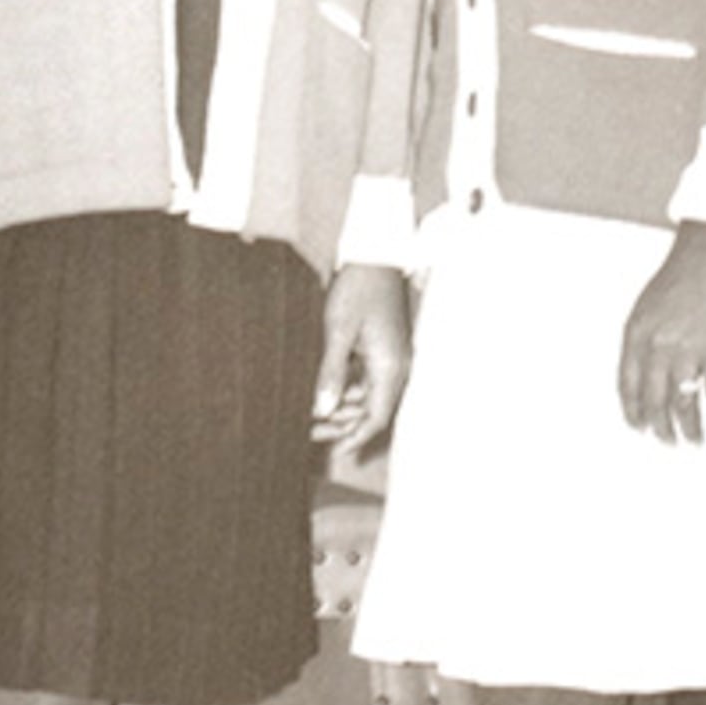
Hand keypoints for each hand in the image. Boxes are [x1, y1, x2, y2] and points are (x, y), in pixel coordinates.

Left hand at [313, 260, 412, 452]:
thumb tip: (322, 411)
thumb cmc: (358, 288)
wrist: (374, 254)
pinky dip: (347, 389)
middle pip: (372, 410)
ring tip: (310, 413)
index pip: (377, 417)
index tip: (333, 450)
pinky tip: (324, 390)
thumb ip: (331, 373)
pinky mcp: (382, 348)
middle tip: (308, 430)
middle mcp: (396, 367)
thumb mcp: (338, 331)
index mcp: (391, 367)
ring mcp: (391, 358)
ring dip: (342, 407)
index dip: (355, 438)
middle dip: (343, 425)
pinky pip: (366, 379)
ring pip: (368, 396)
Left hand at [618, 223, 705, 446]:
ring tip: (694, 441)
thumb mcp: (646, 306)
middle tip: (666, 442)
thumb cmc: (679, 274)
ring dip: (689, 427)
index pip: (627, 385)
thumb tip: (645, 374)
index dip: (632, 411)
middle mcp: (657, 346)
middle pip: (654, 400)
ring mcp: (687, 349)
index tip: (637, 427)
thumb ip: (643, 340)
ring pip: (684, 402)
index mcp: (635, 334)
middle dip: (660, 426)